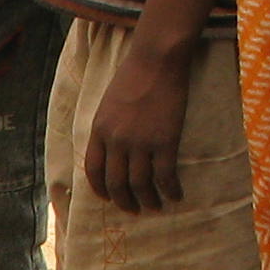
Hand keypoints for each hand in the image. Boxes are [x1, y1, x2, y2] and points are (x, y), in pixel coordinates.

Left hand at [84, 35, 198, 214]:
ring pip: (140, 185)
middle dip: (124, 202)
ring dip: (148, 201)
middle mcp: (116, 141)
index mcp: (99, 131)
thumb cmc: (134, 74)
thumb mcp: (108, 103)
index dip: (100, 189)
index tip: (109, 198)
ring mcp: (140, 143)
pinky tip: (176, 196)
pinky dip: (170, 190)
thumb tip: (111, 150)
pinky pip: (165, 176)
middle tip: (133, 210)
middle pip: (116, 183)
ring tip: (155, 207)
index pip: (93, 171)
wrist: (156, 59)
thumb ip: (107, 127)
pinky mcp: (165, 141)